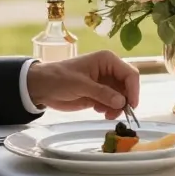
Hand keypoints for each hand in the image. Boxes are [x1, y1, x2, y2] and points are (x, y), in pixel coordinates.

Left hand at [26, 51, 140, 119]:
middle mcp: (110, 70)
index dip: (133, 90)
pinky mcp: (99, 94)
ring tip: (106, 115)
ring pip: (122, 96)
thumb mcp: (80, 85)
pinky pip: (113, 103)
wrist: (41, 87)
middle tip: (118, 114)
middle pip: (128, 86)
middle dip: (126, 100)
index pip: (130, 74)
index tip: (131, 106)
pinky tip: (99, 111)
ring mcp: (105, 83)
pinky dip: (110, 109)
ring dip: (118, 107)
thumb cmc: (59, 79)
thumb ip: (102, 93)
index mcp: (108, 60)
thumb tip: (122, 102)